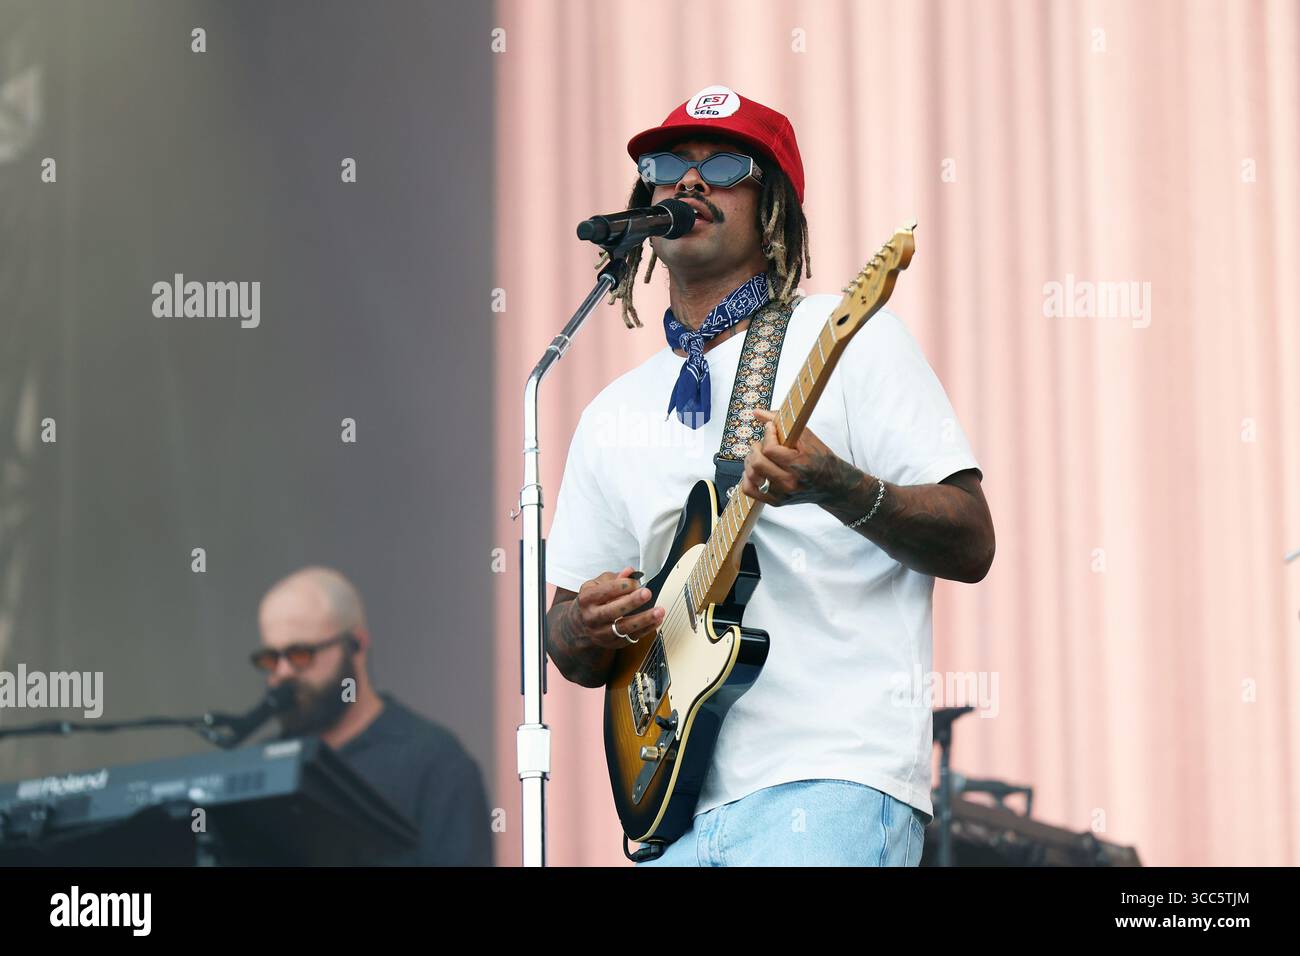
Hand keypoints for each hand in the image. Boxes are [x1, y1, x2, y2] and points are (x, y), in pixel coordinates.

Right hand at [571, 567, 664, 648]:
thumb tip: (630, 572)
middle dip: (631, 602)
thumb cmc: (592, 601)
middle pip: (612, 611)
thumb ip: (614, 578)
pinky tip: (657, 620)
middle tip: (646, 593)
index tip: (635, 582)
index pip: (603, 592)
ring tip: (658, 611)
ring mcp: (602, 632)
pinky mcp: (613, 643)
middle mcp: (592, 617)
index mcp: (586, 599)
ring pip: (623, 628)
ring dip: (643, 619)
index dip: (621, 586)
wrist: (581, 625)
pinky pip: (632, 637)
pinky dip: (646, 629)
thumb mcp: (596, 585)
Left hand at [739, 407, 857, 506]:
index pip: (769, 450)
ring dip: (751, 461)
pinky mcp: (776, 501)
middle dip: (756, 448)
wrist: (832, 484)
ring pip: (751, 475)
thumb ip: (781, 422)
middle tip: (763, 443)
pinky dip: (747, 478)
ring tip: (760, 456)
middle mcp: (790, 482)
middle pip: (757, 463)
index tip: (771, 429)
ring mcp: (782, 494)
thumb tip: (757, 412)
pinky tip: (756, 470)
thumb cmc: (821, 459)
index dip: (767, 435)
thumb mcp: (806, 436)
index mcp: (800, 465)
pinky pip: (748, 490)